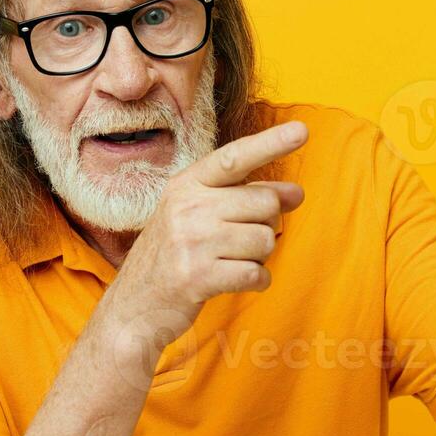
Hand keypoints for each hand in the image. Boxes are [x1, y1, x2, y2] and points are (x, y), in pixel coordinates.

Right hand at [107, 119, 307, 349]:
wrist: (134, 304)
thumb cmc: (174, 254)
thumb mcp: (198, 214)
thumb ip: (245, 198)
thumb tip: (296, 192)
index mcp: (186, 184)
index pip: (234, 158)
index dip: (269, 143)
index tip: (301, 130)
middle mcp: (187, 207)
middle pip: (264, 203)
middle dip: (266, 223)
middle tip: (241, 239)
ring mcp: (191, 242)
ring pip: (265, 240)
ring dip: (260, 256)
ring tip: (232, 260)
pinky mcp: (198, 277)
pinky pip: (257, 274)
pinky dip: (257, 281)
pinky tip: (238, 280)